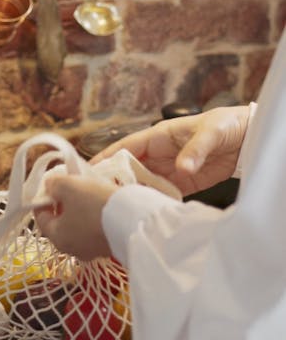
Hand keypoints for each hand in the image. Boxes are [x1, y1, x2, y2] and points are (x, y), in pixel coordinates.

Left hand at [35, 175, 114, 259]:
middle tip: (71, 184)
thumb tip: (49, 186)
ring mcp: (92, 249)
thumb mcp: (68, 187)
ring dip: (80, 208)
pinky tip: (103, 202)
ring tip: (89, 190)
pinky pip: (95, 228)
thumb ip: (53, 184)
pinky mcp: (108, 246)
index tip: (51, 183)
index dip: (42, 197)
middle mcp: (72, 248)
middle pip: (60, 221)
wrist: (133, 221)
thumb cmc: (95, 205)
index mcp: (57, 237)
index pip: (40, 217)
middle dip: (63, 201)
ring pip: (79, 224)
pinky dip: (95, 215)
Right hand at [92, 106, 250, 196]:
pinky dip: (155, 204)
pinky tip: (146, 215)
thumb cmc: (226, 124)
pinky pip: (164, 195)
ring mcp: (171, 170)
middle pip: (131, 169)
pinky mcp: (185, 184)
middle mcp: (161, 154)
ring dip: (134, 195)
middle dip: (116, 182)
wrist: (249, 137)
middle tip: (99, 199)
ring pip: (145, 184)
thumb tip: (182, 168)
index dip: (108, 158)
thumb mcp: (211, 132)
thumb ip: (196, 150)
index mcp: (160, 137)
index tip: (90, 171)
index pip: (127, 147)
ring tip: (119, 211)